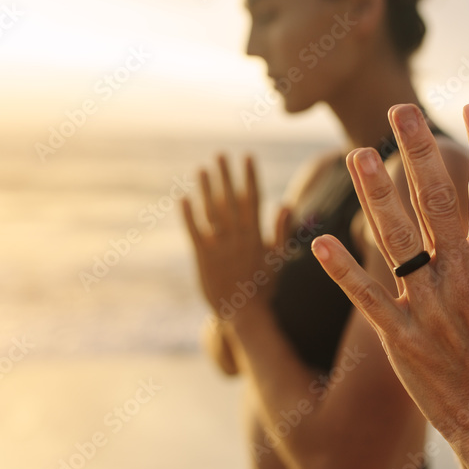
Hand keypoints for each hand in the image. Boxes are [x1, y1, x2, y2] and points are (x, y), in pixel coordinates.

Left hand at [181, 155, 290, 322]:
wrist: (245, 315)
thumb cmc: (263, 286)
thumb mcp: (278, 259)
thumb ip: (281, 231)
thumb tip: (285, 203)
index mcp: (257, 236)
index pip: (253, 200)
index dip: (250, 177)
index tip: (248, 156)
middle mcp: (239, 239)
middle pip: (231, 201)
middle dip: (226, 177)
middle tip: (221, 154)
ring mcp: (221, 248)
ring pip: (213, 213)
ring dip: (207, 190)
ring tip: (202, 169)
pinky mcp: (204, 258)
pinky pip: (195, 233)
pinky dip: (189, 216)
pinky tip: (183, 198)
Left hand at [310, 103, 468, 463]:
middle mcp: (462, 276)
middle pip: (438, 200)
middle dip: (418, 150)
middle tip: (399, 110)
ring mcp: (427, 305)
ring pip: (394, 237)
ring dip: (374, 193)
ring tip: (356, 154)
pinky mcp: (398, 336)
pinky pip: (364, 295)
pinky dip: (341, 268)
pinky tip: (319, 240)